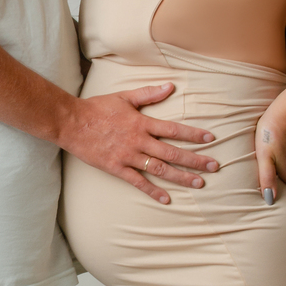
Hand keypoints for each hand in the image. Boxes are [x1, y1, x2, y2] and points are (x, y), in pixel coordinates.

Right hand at [62, 83, 218, 203]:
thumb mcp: (125, 97)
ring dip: (181, 176)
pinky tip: (167, 199)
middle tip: (214, 166)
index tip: (210, 139)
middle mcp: (138, 141)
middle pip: (172, 152)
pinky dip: (153, 191)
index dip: (193, 134)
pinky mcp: (116, 168)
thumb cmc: (97, 108)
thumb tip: (170, 86)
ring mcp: (128, 156)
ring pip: (160, 168)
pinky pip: (138, 182)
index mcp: (142, 122)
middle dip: (195, 160)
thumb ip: (148, 94)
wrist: (71, 122)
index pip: (174, 129)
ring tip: (199, 183)